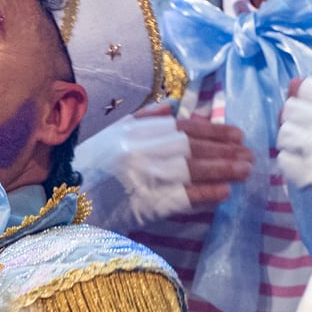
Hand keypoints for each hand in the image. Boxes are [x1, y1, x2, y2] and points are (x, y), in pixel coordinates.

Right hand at [72, 106, 250, 228]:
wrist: (59, 198)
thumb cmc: (86, 167)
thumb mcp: (111, 134)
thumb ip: (142, 119)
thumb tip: (173, 109)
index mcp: (135, 130)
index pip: (183, 127)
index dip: (213, 130)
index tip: (237, 134)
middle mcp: (141, 148)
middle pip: (193, 148)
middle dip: (225, 151)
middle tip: (251, 155)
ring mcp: (143, 175)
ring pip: (192, 170)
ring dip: (223, 170)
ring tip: (246, 171)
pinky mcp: (143, 202)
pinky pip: (181, 197)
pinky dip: (205, 194)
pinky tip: (225, 194)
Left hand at [277, 61, 311, 200]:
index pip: (305, 85)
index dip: (309, 90)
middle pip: (290, 106)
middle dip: (298, 110)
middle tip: (310, 119)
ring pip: (283, 132)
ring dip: (292, 133)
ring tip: (305, 139)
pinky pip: (284, 160)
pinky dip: (290, 158)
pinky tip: (305, 158)